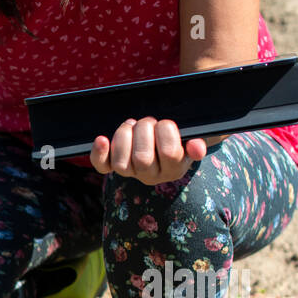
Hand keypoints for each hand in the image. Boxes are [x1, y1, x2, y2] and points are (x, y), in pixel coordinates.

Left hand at [90, 117, 208, 185]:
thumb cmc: (182, 135)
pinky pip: (102, 166)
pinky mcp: (113, 167)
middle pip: (142, 158)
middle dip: (144, 130)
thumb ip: (198, 141)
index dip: (166, 131)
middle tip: (149, 121)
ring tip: (132, 124)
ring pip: (121, 163)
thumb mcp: (196, 136)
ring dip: (125, 136)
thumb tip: (197, 147)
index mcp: (174, 169)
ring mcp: (131, 173)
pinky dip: (99, 153)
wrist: (166, 138)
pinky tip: (101, 139)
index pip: (169, 152)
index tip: (166, 122)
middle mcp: (151, 176)